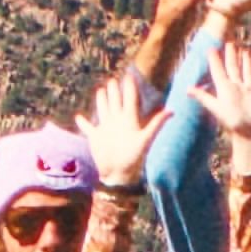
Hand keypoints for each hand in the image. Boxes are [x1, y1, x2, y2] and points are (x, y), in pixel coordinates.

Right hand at [86, 61, 165, 195]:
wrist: (119, 175)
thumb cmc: (134, 159)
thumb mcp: (146, 140)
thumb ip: (156, 124)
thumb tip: (171, 111)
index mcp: (129, 120)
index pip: (130, 99)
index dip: (130, 87)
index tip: (130, 75)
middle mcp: (118, 122)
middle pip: (115, 101)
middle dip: (114, 90)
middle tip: (114, 79)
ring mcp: (106, 128)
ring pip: (103, 109)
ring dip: (102, 100)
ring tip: (101, 90)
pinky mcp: (95, 137)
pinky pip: (87, 127)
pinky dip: (82, 123)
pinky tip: (79, 117)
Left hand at [200, 26, 250, 160]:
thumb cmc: (233, 123)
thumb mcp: (217, 109)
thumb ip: (204, 98)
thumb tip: (186, 89)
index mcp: (227, 90)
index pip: (219, 71)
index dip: (215, 60)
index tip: (211, 49)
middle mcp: (238, 89)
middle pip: (234, 69)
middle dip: (232, 57)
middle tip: (229, 43)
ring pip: (248, 74)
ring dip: (247, 63)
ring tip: (246, 51)